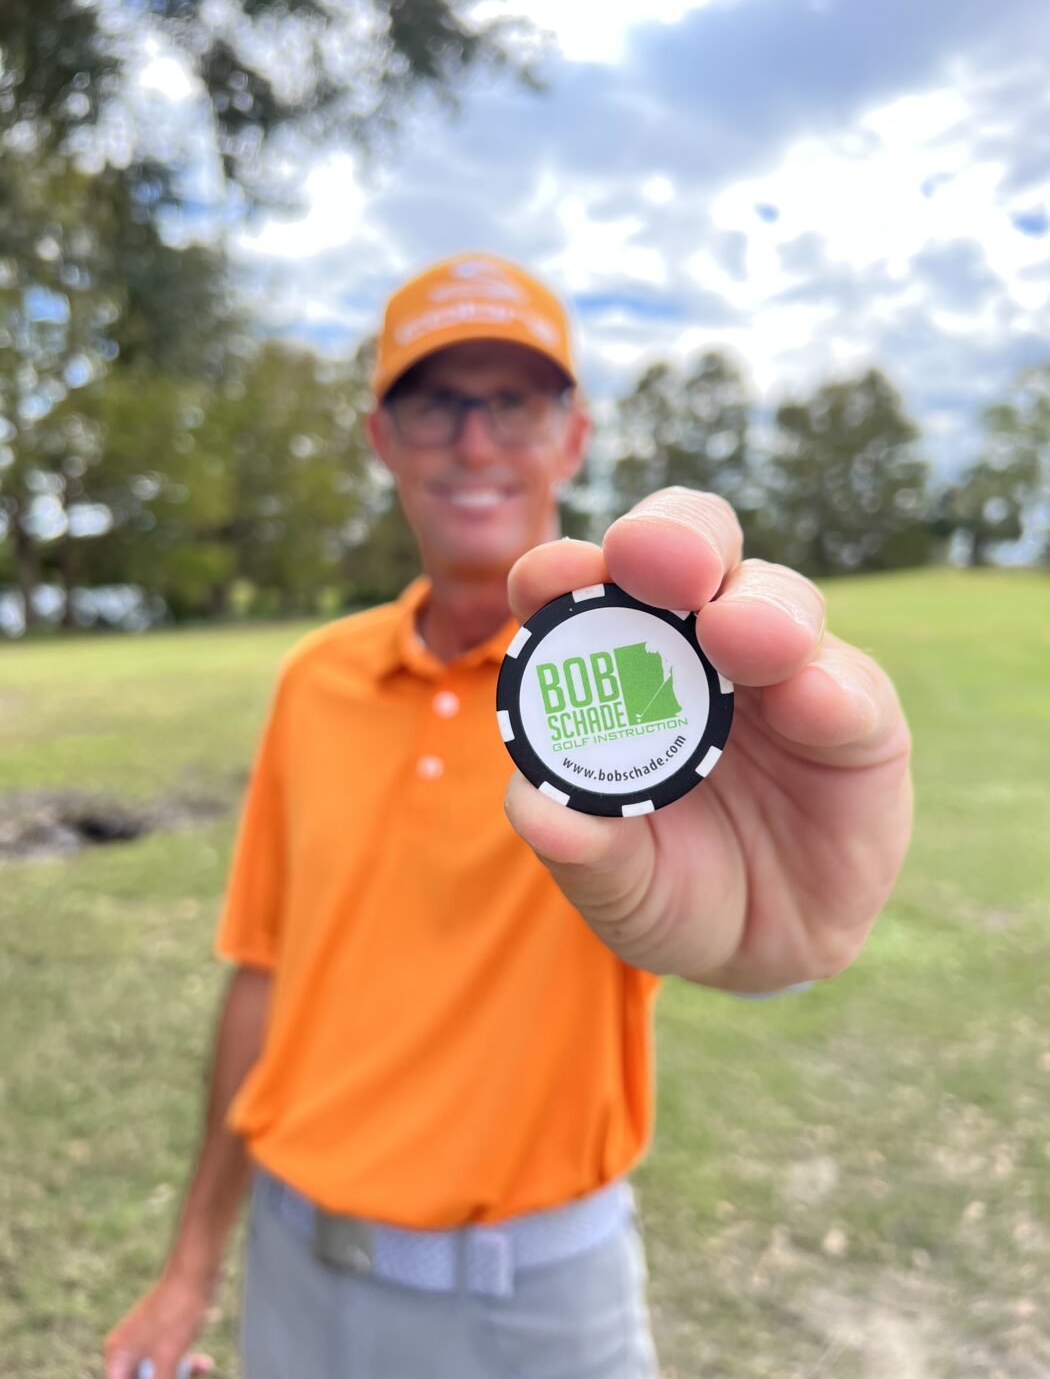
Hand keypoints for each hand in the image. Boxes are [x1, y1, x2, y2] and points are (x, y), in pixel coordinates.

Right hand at [103, 1273, 214, 1378]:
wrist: (197, 1272)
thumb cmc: (178, 1311)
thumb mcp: (168, 1360)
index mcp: (117, 1356)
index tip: (164, 1378)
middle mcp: (126, 1349)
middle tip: (186, 1375)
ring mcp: (145, 1342)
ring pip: (158, 1376)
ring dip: (180, 1377)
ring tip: (201, 1370)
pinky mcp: (163, 1336)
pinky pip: (170, 1362)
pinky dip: (185, 1366)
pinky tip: (205, 1364)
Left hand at [505, 488, 911, 992]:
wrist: (765, 951)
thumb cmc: (670, 886)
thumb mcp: (618, 886)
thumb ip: (581, 850)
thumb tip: (535, 810)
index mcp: (620, 663)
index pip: (587, 588)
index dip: (563, 570)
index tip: (548, 580)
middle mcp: (701, 644)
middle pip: (691, 549)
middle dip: (671, 537)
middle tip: (651, 559)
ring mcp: (784, 671)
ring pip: (777, 599)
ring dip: (756, 608)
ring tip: (737, 634)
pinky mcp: (859, 719)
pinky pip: (853, 688)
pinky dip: (830, 688)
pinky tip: (813, 699)